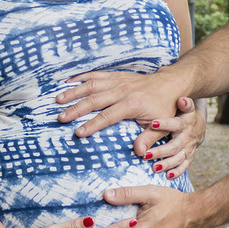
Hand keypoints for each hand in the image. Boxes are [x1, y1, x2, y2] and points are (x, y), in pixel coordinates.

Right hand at [56, 70, 184, 138]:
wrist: (171, 84)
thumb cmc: (165, 107)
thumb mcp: (162, 125)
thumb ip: (149, 138)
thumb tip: (139, 153)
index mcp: (132, 104)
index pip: (108, 116)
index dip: (92, 124)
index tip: (78, 132)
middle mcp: (122, 90)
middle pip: (95, 100)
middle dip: (76, 109)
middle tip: (61, 117)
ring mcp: (118, 81)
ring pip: (92, 85)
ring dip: (74, 91)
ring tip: (58, 99)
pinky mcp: (116, 76)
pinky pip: (96, 75)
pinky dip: (81, 77)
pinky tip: (67, 82)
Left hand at [135, 97, 203, 177]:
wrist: (198, 126)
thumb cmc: (185, 115)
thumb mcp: (185, 108)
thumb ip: (183, 104)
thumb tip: (181, 99)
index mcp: (184, 124)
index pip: (175, 124)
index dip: (165, 124)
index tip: (153, 124)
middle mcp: (187, 138)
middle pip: (174, 146)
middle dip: (160, 151)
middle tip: (146, 155)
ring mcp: (188, 149)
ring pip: (178, 158)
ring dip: (166, 164)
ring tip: (154, 168)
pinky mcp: (188, 157)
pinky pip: (184, 166)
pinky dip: (177, 172)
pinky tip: (168, 176)